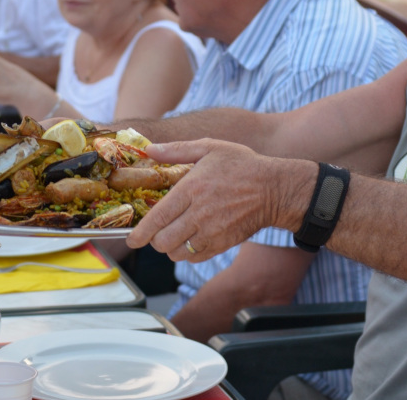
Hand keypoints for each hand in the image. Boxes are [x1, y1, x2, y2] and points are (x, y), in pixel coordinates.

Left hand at [126, 139, 309, 261]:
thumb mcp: (210, 148)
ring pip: (176, 253)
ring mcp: (212, 232)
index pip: (157, 218)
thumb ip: (177, 150)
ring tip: (174, 235)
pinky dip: (187, 254)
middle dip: (154, 240)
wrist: (274, 189)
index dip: (140, 233)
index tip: (131, 240)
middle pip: (162, 241)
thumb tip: (150, 150)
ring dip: (170, 247)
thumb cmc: (242, 166)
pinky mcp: (223, 244)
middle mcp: (199, 213)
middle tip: (156, 232)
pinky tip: (190, 240)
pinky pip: (195, 258)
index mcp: (192, 189)